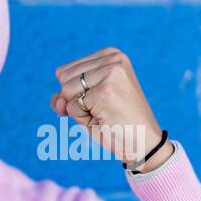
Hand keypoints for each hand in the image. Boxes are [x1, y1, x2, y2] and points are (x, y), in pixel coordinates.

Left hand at [50, 47, 173, 172]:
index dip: (74, 93)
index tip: (101, 101)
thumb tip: (57, 101)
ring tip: (105, 113)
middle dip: (75, 100)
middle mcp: (112, 58)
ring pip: (66, 91)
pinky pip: (72, 107)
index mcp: (110, 55)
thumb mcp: (87, 103)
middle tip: (103, 109)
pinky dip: (83, 119)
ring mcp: (110, 72)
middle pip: (63, 77)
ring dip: (80, 110)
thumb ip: (65, 95)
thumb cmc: (117, 123)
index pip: (65, 71)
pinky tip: (106, 119)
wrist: (143, 145)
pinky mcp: (106, 90)